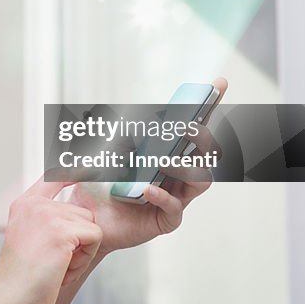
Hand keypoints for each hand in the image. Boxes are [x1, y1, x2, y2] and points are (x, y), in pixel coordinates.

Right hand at [0, 174, 103, 303]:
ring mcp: (48, 215)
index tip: (92, 162)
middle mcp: (35, 204)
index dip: (76, 169)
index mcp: (25, 203)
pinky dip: (85, 258)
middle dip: (79, 238)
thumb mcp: (27, 237)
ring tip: (58, 265)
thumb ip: (46, 219)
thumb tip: (77, 216)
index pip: (55, 174)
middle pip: (82, 209)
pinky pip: (94, 238)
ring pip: (90, 225)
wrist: (9, 299)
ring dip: (83, 250)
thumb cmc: (20, 278)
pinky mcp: (62, 231)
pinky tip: (63, 269)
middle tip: (57, 259)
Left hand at [66, 77, 226, 255]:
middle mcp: (176, 174)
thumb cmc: (98, 186)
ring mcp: (175, 196)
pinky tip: (148, 189)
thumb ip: (118, 136)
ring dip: (185, 167)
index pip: (192, 128)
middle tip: (188, 128)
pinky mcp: (166, 219)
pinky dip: (162, 196)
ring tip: (164, 161)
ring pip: (200, 179)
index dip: (208, 106)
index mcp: (166, 152)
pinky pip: (174, 208)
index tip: (219, 84)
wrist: (85, 218)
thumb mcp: (104, 152)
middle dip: (202, 137)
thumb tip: (133, 121)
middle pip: (205, 153)